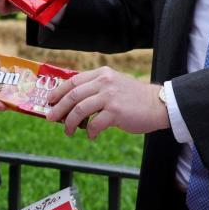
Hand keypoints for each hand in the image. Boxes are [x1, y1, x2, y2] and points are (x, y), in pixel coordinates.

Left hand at [45, 67, 167, 138]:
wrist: (158, 105)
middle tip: (51, 118)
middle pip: (72, 96)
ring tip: (68, 131)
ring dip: (70, 123)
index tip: (50, 101)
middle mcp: (104, 82)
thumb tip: (72, 102)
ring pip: (79, 110)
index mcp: (102, 74)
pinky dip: (89, 131)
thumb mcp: (114, 84)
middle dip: (58, 109)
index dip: (58, 91)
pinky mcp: (116, 112)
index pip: (73, 81)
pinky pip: (94, 124)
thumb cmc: (134, 98)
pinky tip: (90, 135)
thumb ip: (96, 88)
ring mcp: (109, 97)